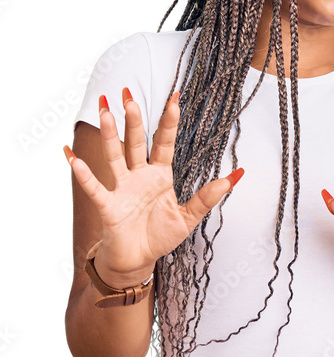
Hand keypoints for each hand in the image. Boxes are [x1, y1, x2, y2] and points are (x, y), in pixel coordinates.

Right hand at [64, 88, 243, 288]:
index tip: (175, 98)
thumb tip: (236, 176)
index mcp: (160, 175)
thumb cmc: (160, 236)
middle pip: (136, 142)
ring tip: (104, 111)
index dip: (169, 122)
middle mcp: (139, 176)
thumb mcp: (189, 217)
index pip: (164, 142)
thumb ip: (209, 196)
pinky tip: (73, 158)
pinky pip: (95, 188)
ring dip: (109, 135)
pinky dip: (84, 175)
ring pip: (114, 156)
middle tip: (129, 95)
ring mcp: (122, 189)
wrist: (138, 260)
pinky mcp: (109, 206)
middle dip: (133, 120)